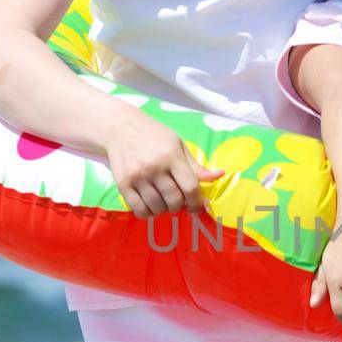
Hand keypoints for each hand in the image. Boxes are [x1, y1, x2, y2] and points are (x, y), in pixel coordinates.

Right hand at [105, 109, 223, 217]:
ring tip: (163, 202)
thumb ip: (196, 166)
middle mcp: (154, 167)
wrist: (120, 128)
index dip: (197, 203)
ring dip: (163, 210)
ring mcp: (137, 177)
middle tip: (177, 202)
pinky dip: (147, 213)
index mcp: (172, 156)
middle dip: (179, 206)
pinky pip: (138, 209)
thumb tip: (220, 175)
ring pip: (157, 207)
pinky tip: (150, 206)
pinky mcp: (123, 184)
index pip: (190, 187)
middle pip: (174, 200)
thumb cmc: (154, 136)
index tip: (197, 208)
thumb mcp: (178, 145)